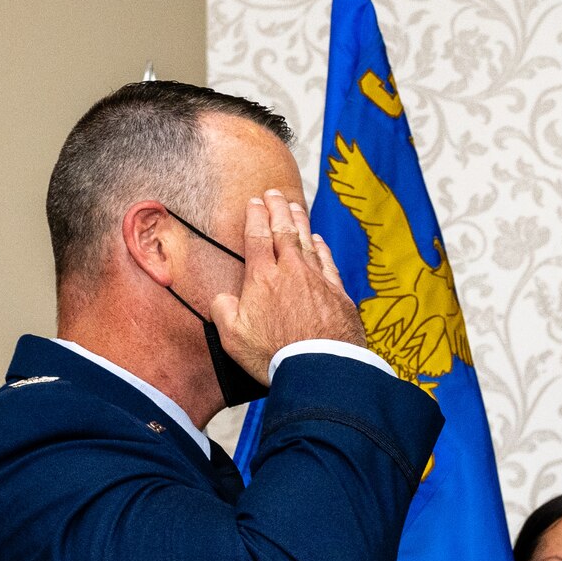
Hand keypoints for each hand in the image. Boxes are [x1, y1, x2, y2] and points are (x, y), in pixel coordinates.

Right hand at [210, 188, 369, 383]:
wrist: (319, 367)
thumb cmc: (274, 355)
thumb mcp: (233, 337)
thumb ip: (223, 310)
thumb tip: (223, 298)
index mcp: (263, 278)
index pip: (257, 237)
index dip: (256, 216)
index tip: (255, 202)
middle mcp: (291, 271)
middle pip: (284, 231)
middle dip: (277, 209)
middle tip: (274, 193)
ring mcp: (317, 280)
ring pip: (307, 242)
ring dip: (300, 221)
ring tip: (295, 207)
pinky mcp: (338, 294)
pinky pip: (327, 262)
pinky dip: (321, 248)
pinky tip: (318, 240)